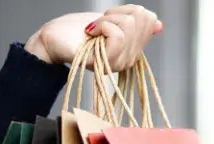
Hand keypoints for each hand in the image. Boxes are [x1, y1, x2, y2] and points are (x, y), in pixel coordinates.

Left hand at [24, 5, 162, 70]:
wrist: (55, 37)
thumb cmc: (78, 29)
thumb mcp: (111, 20)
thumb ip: (134, 22)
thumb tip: (158, 24)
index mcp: (133, 48)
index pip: (149, 18)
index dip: (126, 10)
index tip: (108, 19)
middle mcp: (129, 59)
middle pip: (141, 19)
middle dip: (116, 13)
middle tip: (98, 24)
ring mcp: (118, 63)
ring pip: (129, 26)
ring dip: (106, 20)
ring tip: (92, 29)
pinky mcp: (105, 63)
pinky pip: (116, 36)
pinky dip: (101, 26)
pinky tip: (90, 33)